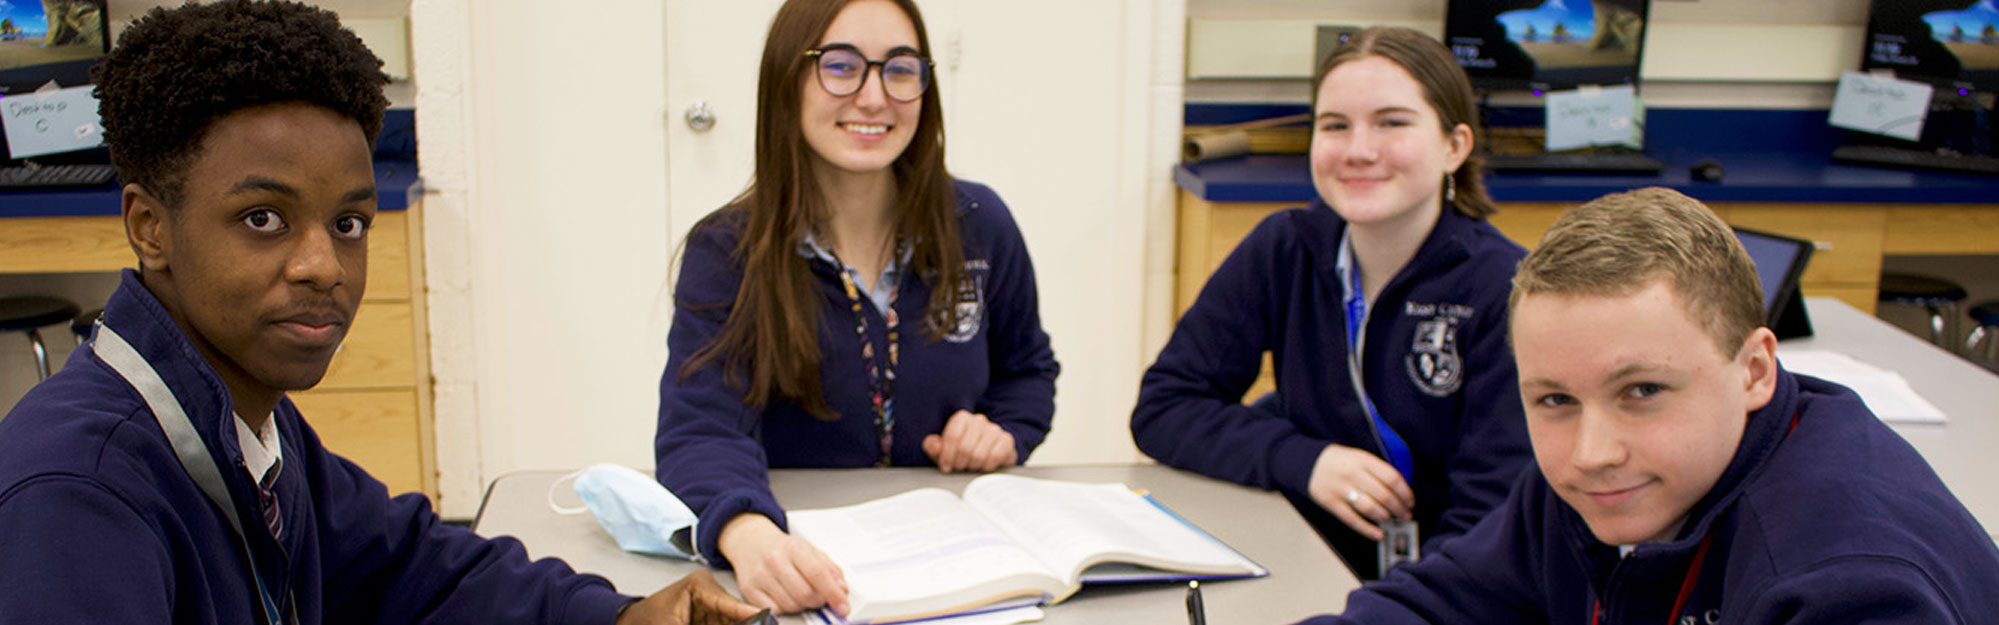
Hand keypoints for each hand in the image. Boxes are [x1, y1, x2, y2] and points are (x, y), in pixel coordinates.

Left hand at [615, 569, 762, 624]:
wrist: (626, 624)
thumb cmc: (642, 621)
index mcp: (700, 586)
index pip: (732, 606)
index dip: (752, 618)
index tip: (766, 621)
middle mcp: (710, 595)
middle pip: (737, 618)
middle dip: (746, 624)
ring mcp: (711, 610)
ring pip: (733, 623)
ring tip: (756, 624)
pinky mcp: (710, 623)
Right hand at [716, 513, 849, 615]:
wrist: (751, 542)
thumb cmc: (783, 549)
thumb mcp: (809, 550)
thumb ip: (829, 569)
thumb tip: (842, 590)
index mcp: (794, 547)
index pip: (817, 574)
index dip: (833, 593)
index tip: (843, 607)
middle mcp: (775, 560)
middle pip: (805, 594)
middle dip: (818, 601)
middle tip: (819, 598)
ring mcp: (760, 575)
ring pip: (790, 605)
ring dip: (801, 606)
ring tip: (800, 594)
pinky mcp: (749, 589)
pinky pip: (773, 610)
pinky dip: (783, 609)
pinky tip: (784, 597)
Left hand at [922, 410, 1017, 472]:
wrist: (988, 451)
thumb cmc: (961, 451)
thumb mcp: (942, 449)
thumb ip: (932, 446)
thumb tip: (936, 446)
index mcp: (962, 418)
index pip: (953, 436)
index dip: (947, 455)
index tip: (946, 466)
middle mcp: (979, 420)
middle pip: (965, 447)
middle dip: (960, 463)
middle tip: (960, 467)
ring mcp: (994, 429)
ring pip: (979, 454)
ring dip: (973, 466)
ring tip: (971, 466)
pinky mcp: (1006, 440)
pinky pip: (995, 457)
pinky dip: (987, 466)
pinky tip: (984, 465)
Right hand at [1306, 444, 1415, 540]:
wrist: (1308, 463)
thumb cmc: (1340, 461)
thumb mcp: (1360, 457)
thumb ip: (1378, 470)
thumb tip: (1401, 492)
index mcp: (1363, 460)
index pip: (1392, 478)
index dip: (1405, 493)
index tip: (1410, 501)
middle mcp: (1353, 474)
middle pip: (1384, 495)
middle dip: (1399, 508)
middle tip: (1405, 515)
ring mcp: (1341, 490)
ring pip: (1370, 509)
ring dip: (1386, 518)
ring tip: (1392, 520)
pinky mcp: (1331, 503)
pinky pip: (1352, 520)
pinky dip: (1368, 530)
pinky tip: (1379, 534)